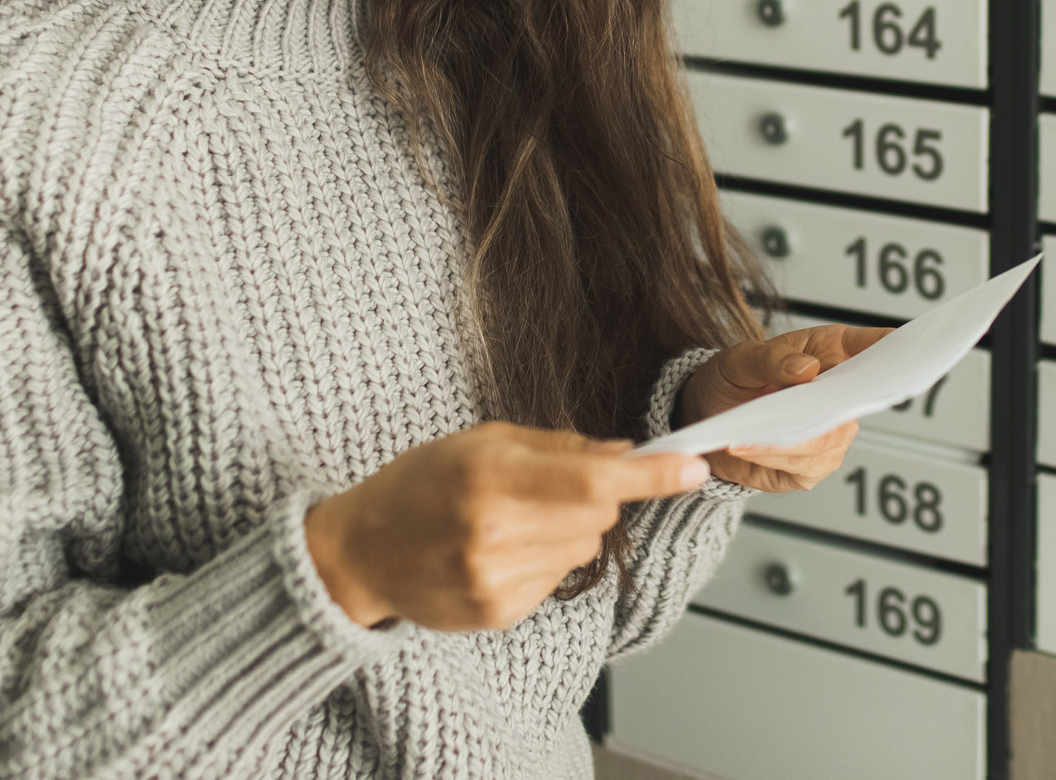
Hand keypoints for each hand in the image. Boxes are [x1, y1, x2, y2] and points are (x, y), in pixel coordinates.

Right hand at [303, 422, 706, 630]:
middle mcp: (494, 534)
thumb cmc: (420, 484)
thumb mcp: (481, 440)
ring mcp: (496, 581)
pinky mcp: (499, 614)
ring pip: (584, 548)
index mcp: (490, 478)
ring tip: (513, 521)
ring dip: (568, 529)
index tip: (694, 467)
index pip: (593, 479)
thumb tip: (626, 452)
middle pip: (598, 513)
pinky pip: (559, 579)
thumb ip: (558, 445)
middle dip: (594, 494)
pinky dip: (544, 560)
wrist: (361, 553)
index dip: (651, 476)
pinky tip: (501, 551)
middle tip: (547, 485)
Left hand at [676, 324, 890, 492]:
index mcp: (833, 353)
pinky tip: (746, 446)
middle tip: (800, 405)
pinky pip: (802, 466)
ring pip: (826, 441)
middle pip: (859, 402)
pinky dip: (771, 457)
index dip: (892, 347)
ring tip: (747, 432)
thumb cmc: (736, 378)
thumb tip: (807, 369)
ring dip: (785, 439)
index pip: (874, 347)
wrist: (710, 417)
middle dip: (833, 406)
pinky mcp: (812, 467)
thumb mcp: (742, 359)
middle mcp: (840, 396)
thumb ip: (772, 360)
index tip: (900, 345)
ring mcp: (832, 434)